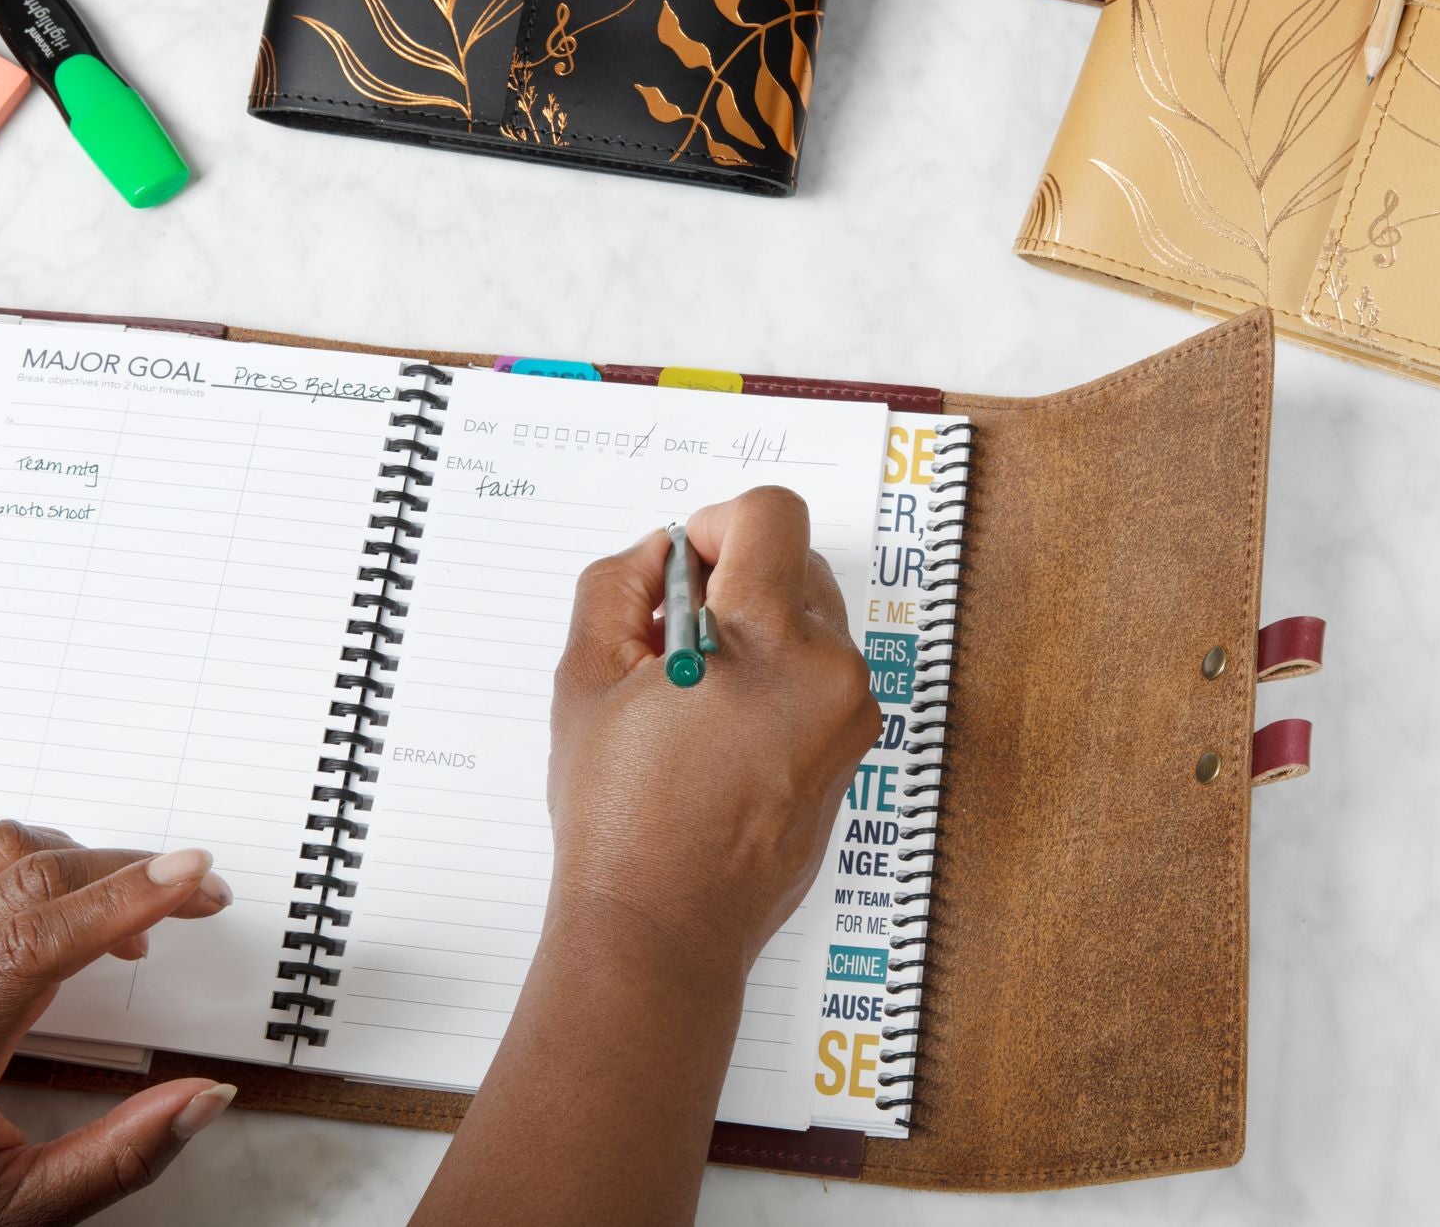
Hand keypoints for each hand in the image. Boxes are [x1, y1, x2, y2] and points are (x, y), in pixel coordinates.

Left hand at [0, 822, 238, 1226]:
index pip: (32, 944)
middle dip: (129, 870)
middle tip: (198, 893)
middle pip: (23, 880)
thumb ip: (119, 1158)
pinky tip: (68, 903)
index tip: (190, 879)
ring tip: (133, 904)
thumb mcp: (11, 1212)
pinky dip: (35, 860)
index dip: (121, 900)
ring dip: (81, 857)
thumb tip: (203, 1100)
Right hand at [548, 486, 880, 978]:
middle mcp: (828, 670)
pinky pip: (821, 674)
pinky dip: (776, 675)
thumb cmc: (621, 818)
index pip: (772, 514)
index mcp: (766, 640)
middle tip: (670, 636)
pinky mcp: (854, 750)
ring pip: (810, 618)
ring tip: (693, 691)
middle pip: (795, 561)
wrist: (663, 926)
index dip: (716, 523)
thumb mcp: (585, 676)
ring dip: (754, 628)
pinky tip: (721, 728)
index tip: (684, 566)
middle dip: (732, 579)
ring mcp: (851, 714)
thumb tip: (660, 552)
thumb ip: (616, 583)